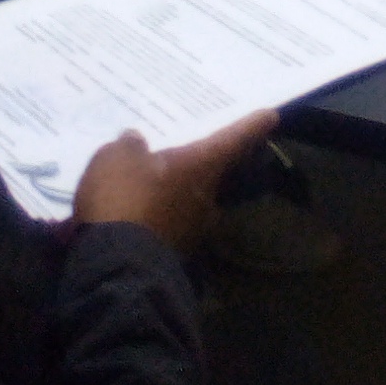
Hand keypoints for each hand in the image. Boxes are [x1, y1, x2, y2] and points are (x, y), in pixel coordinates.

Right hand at [73, 108, 279, 250]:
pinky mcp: (172, 254)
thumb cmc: (125, 200)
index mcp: (202, 165)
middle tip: (186, 147)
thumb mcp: (116, 159)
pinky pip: (166, 224)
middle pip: (211, 171)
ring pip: (187, 200)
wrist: (115, 268)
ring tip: (145, 181)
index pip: (235, 138)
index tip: (270, 115)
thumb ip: (129, 146)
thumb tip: (135, 141)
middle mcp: (206, 197)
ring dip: (173, 192)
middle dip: (199, 161)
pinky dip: (155, 216)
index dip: (252, 125)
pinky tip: (132, 211)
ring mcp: (192, 230)